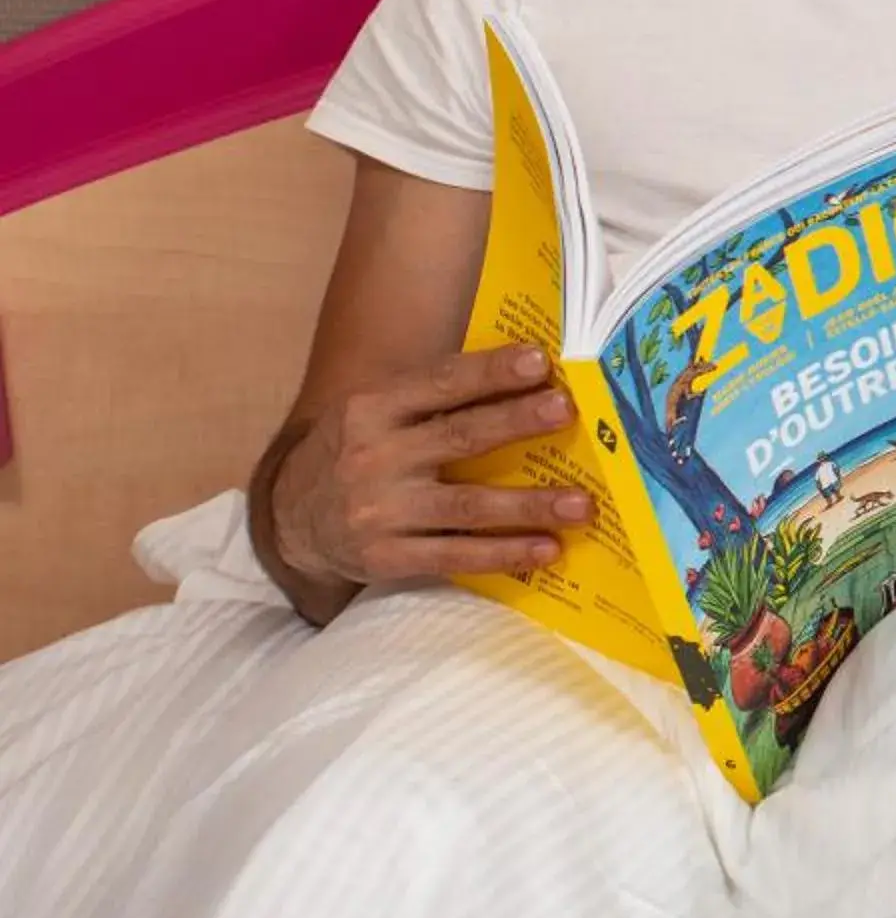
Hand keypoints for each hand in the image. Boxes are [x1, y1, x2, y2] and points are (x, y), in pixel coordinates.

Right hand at [264, 346, 590, 590]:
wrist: (292, 519)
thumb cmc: (360, 451)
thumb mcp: (378, 412)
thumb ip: (438, 397)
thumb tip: (531, 376)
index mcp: (373, 408)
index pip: (440, 383)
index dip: (490, 371)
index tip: (539, 360)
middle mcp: (373, 456)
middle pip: (459, 436)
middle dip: (517, 422)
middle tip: (568, 411)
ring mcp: (379, 511)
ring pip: (466, 505)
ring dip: (528, 504)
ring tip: (581, 504)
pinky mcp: (385, 558)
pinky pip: (456, 555)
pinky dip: (504, 553)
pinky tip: (547, 549)